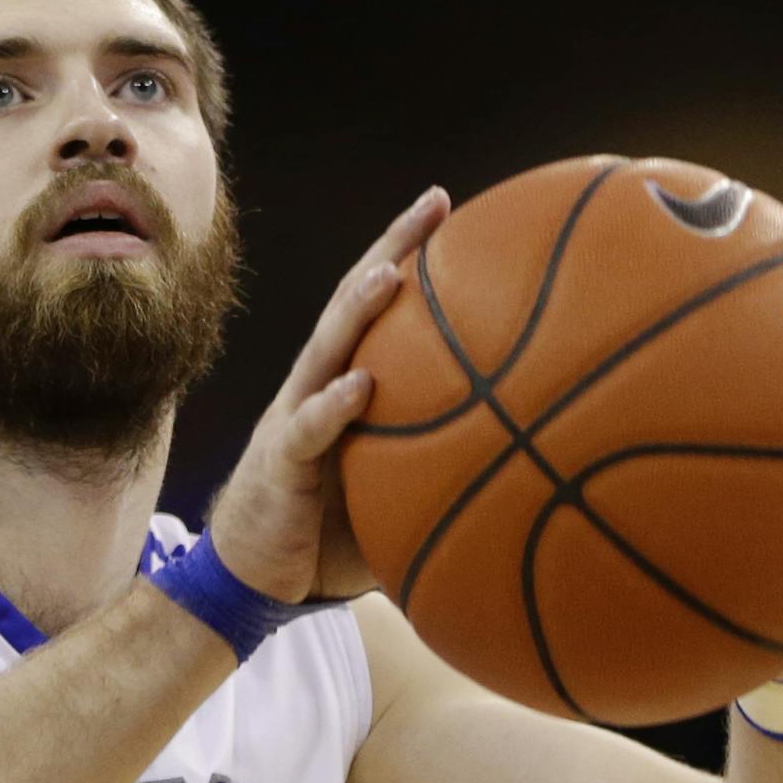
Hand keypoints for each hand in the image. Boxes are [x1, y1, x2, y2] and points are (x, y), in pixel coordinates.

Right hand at [208, 185, 451, 601]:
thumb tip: (529, 476)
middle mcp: (317, 387)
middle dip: (392, 247)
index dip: (412, 256)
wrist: (253, 579)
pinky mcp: (280, 462)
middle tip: (434, 203)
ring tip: (390, 272)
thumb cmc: (328, 537)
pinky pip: (308, 428)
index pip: (379, 309)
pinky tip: (361, 386)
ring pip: (326, 349)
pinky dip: (334, 405)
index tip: (457, 213)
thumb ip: (444, 474)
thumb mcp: (395, 498)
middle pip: (352, 302)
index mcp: (343, 386)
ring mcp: (294, 418)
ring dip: (356, 310)